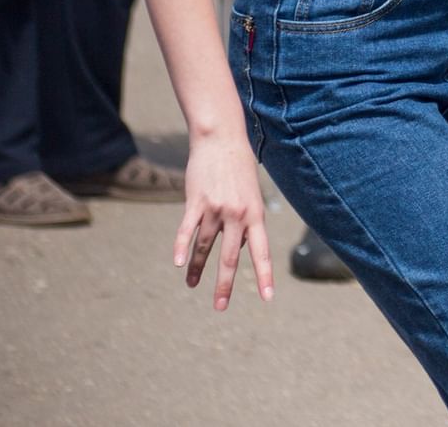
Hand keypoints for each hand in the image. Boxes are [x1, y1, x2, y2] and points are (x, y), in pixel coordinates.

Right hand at [175, 132, 274, 310]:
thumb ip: (248, 222)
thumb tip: (241, 247)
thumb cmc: (239, 169)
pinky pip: (187, 229)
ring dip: (198, 269)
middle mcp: (237, 215)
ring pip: (205, 247)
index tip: (268, 298)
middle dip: (226, 285)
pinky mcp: (196, 202)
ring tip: (193, 286)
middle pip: (231, 257)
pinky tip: (179, 264)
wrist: (222, 140)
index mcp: (256, 215)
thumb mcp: (252, 195)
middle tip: (221, 307)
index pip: (262, 251)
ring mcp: (216, 208)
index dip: (265, 276)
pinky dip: (182, 248)